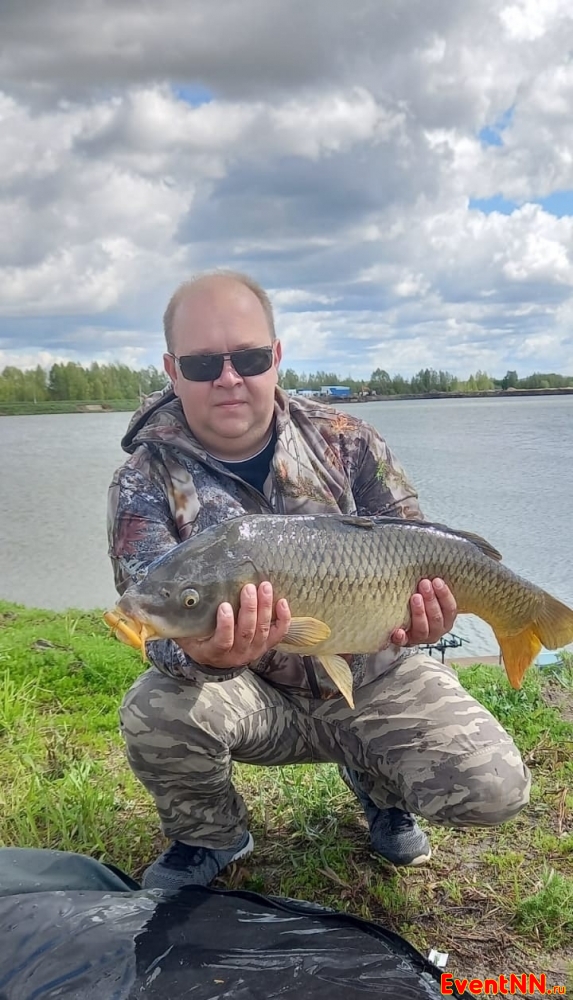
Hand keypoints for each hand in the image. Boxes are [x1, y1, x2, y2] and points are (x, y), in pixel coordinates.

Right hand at [176, 582, 291, 668]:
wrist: (214, 658)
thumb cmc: (197, 639)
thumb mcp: (184, 634)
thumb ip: (177, 621)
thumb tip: (163, 600)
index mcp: (214, 652)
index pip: (223, 642)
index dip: (226, 626)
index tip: (224, 606)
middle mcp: (236, 655)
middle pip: (247, 633)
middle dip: (249, 610)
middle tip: (248, 588)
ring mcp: (253, 651)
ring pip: (263, 631)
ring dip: (265, 608)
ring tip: (264, 587)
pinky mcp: (266, 645)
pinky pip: (278, 634)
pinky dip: (283, 619)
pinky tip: (282, 602)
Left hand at [391, 578, 456, 645]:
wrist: (409, 629)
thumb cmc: (423, 608)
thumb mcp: (432, 600)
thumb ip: (433, 590)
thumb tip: (430, 573)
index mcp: (446, 620)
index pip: (450, 609)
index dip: (444, 595)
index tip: (436, 581)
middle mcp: (436, 631)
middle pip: (436, 618)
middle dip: (431, 600)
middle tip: (424, 584)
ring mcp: (421, 638)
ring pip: (422, 628)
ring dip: (419, 613)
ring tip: (415, 598)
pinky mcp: (406, 642)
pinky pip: (403, 642)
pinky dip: (401, 637)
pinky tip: (398, 631)